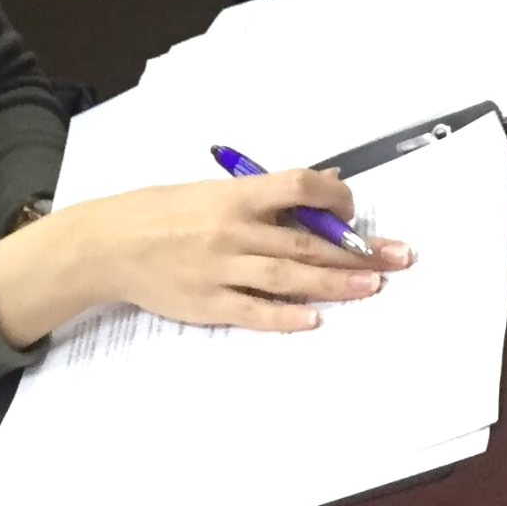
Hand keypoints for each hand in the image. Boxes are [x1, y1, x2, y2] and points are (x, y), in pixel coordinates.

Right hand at [0, 169, 414, 345]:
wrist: (109, 243)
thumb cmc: (161, 211)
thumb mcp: (210, 190)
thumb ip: (260, 197)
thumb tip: (317, 194)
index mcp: (234, 195)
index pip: (299, 187)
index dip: (334, 198)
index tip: (353, 211)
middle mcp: (233, 231)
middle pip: (307, 240)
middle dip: (357, 250)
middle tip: (397, 257)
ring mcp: (222, 270)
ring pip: (291, 277)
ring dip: (336, 284)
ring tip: (373, 286)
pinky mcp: (210, 304)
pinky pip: (257, 311)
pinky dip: (288, 316)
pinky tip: (316, 318)